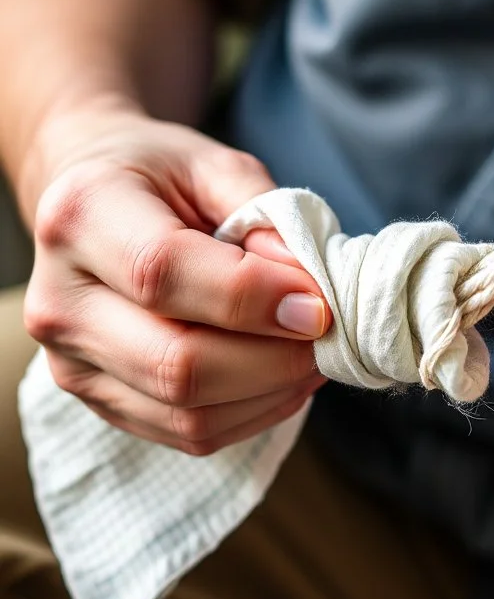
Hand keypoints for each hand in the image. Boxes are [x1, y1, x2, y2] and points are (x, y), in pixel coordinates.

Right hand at [24, 108, 331, 453]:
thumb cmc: (158, 179)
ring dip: (271, 393)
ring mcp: (72, 363)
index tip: (318, 304)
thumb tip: (306, 284)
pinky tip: (280, 379)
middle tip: (328, 337)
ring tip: (312, 357)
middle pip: (176, 363)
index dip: (250, 297)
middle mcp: (60, 300)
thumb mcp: (211, 165)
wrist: (92, 207)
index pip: (162, 272)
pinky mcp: (99, 402)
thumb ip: (262, 214)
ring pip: (189, 413)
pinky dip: (252, 413)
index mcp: (80, 217)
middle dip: (273, 360)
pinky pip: (188, 433)